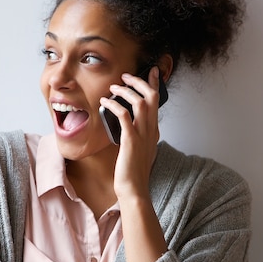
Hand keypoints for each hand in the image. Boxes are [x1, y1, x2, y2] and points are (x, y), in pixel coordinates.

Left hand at [99, 66, 160, 198]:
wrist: (134, 189)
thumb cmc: (132, 172)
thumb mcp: (139, 149)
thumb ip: (138, 135)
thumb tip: (129, 125)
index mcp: (153, 131)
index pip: (157, 102)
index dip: (155, 84)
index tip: (152, 72)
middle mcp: (151, 130)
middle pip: (151, 97)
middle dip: (139, 82)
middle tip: (126, 76)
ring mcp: (143, 135)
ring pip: (140, 102)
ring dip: (125, 91)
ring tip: (113, 87)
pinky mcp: (131, 140)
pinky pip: (124, 115)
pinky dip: (114, 105)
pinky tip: (104, 103)